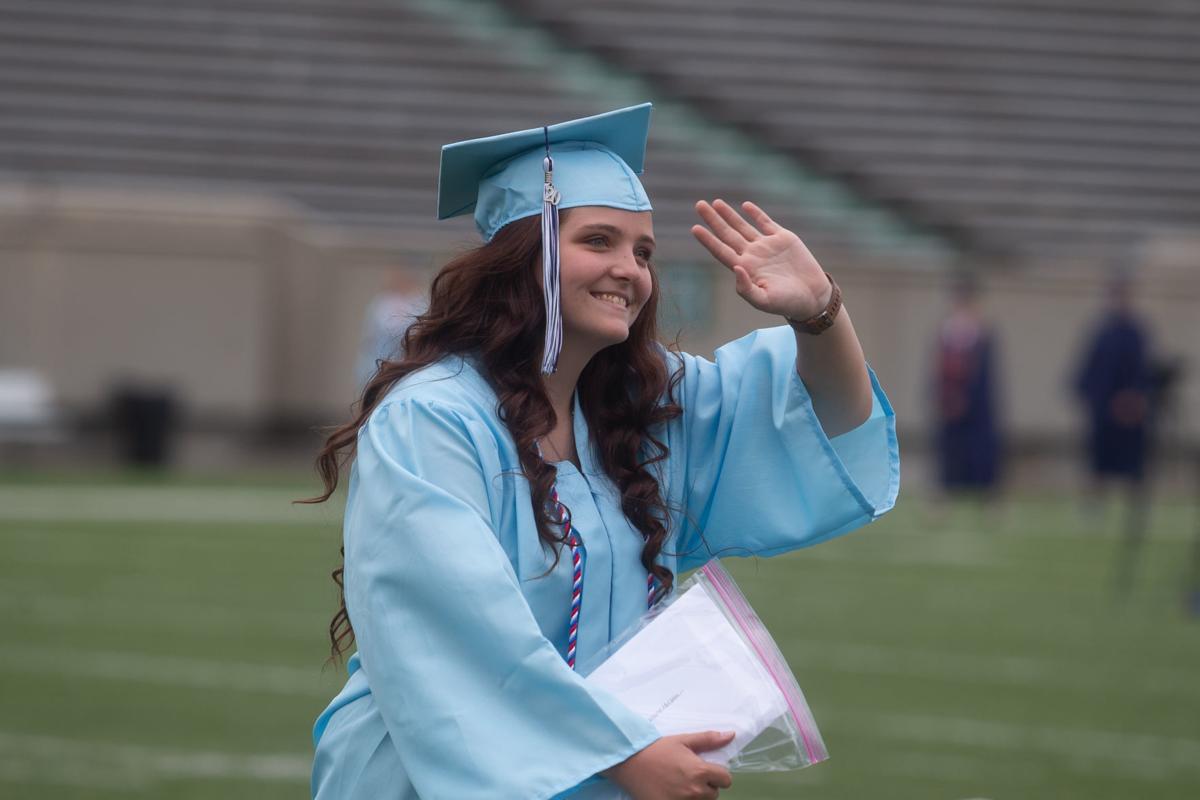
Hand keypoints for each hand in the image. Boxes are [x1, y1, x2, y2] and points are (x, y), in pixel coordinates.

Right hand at [604, 731, 734, 799]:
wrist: (629, 762)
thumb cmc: (656, 749)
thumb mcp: (683, 740)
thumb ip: (708, 740)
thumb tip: (731, 736)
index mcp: (700, 771)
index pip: (726, 780)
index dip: (717, 774)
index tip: (707, 770)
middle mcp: (694, 791)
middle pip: (714, 794)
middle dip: (706, 786)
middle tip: (689, 776)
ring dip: (695, 796)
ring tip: (680, 785)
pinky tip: (672, 793)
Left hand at [692, 199, 830, 319]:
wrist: (812, 297)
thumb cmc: (786, 303)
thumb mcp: (763, 300)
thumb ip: (746, 287)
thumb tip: (735, 267)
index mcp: (744, 269)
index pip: (721, 251)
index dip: (708, 240)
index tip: (694, 228)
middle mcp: (752, 255)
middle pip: (727, 234)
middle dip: (713, 220)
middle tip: (699, 205)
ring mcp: (766, 246)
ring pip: (743, 226)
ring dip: (729, 214)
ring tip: (715, 202)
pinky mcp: (783, 239)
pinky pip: (766, 222)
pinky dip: (756, 213)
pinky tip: (745, 205)